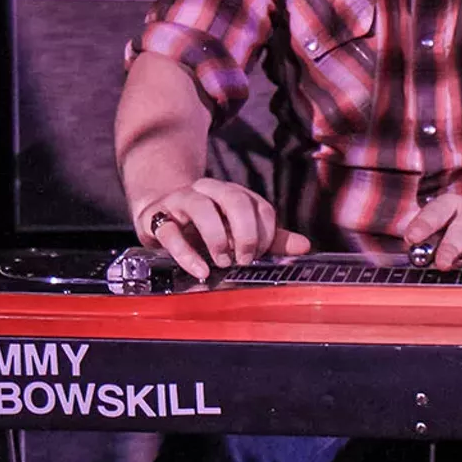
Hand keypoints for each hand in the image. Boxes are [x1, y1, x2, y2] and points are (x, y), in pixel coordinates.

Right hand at [135, 180, 310, 280]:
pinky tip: (200, 270)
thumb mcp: (237, 232)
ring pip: (201, 208)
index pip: (258, 206)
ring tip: (223, 261)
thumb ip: (270, 240)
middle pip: (234, 198)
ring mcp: (181, 201)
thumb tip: (305, 246)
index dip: (264, 232)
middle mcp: (209, 191)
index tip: (260, 255)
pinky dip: (187, 254)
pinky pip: (170, 232)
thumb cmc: (205, 227)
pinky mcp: (156, 218)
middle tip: (246, 258)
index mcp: (232, 193)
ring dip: (217, 237)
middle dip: (245, 231)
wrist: (159, 216)